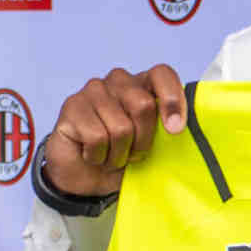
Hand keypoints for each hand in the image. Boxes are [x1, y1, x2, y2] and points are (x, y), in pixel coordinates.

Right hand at [44, 65, 185, 196]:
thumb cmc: (123, 156)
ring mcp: (93, 90)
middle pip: (144, 105)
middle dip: (143, 141)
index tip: (175, 130)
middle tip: (133, 155)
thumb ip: (167, 130)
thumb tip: (179, 128)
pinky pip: (96, 138)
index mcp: (144, 83)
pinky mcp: (72, 105)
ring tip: (110, 156)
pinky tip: (91, 154)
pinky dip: (98, 156)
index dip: (172, 99)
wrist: (84, 176)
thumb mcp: (152, 145)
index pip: (162, 74)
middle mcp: (119, 80)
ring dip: (118, 154)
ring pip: (121, 128)